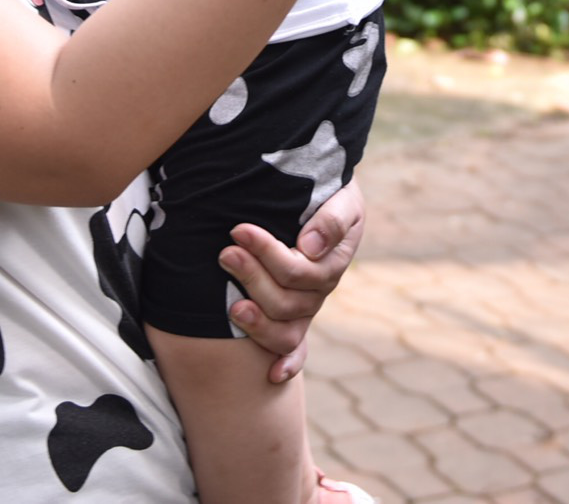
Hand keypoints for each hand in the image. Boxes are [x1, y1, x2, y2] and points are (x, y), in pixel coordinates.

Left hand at [223, 179, 365, 382]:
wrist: (324, 197)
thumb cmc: (330, 193)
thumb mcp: (342, 198)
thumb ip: (332, 219)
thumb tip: (309, 247)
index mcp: (332, 262)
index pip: (299, 270)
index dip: (267, 253)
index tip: (238, 230)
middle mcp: (320, 291)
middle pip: (287, 302)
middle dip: (252, 278)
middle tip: (226, 253)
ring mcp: (307, 308)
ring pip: (285, 329)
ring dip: (256, 322)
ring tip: (229, 306)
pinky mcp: (295, 317)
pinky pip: (296, 348)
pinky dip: (288, 363)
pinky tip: (272, 375)